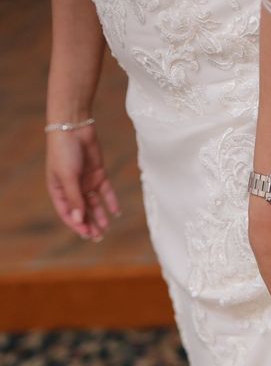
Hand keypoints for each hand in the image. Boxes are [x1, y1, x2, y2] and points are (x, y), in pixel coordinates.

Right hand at [45, 125, 120, 240]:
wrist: (74, 128)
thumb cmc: (64, 151)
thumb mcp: (68, 177)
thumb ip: (75, 198)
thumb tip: (79, 220)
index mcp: (58, 190)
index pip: (68, 213)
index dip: (77, 225)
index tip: (87, 235)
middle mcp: (72, 188)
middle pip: (82, 211)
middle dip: (89, 225)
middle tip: (98, 237)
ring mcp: (86, 182)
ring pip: (94, 204)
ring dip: (100, 216)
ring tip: (106, 229)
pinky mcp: (99, 175)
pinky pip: (106, 192)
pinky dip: (111, 202)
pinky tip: (117, 214)